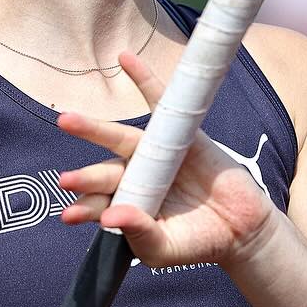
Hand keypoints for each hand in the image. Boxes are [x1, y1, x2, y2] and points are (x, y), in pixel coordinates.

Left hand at [56, 52, 279, 267]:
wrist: (241, 230)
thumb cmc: (197, 240)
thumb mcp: (165, 247)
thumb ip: (140, 233)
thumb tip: (111, 217)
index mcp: (127, 204)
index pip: (99, 204)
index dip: (85, 208)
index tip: (69, 215)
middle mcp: (135, 175)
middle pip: (106, 171)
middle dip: (87, 177)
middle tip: (65, 181)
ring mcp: (155, 152)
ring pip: (121, 139)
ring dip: (94, 129)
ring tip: (66, 121)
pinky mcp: (180, 133)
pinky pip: (160, 102)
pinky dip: (144, 79)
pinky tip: (124, 58)